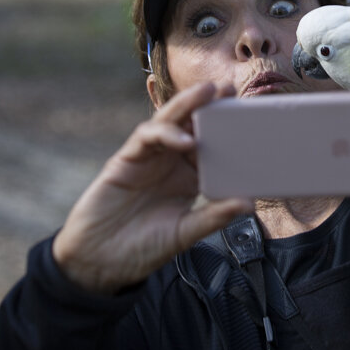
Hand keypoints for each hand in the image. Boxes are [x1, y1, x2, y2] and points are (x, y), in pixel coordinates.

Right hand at [53, 82, 253, 293]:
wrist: (99, 261)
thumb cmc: (142, 247)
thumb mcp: (184, 233)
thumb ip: (213, 217)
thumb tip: (249, 203)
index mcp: (188, 177)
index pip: (211, 145)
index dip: (227, 129)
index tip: (250, 116)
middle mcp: (169, 162)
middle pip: (190, 125)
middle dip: (209, 105)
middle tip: (229, 88)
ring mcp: (147, 158)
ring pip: (168, 121)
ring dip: (187, 105)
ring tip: (208, 93)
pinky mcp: (126, 159)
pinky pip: (146, 137)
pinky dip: (164, 133)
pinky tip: (183, 140)